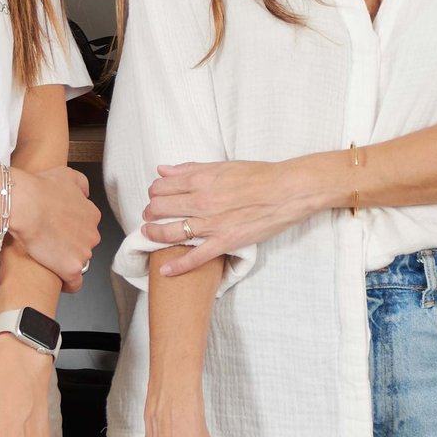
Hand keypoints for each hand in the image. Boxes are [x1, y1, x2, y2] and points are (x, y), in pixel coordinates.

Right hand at [9, 164, 99, 284]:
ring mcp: (84, 252)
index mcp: (91, 214)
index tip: (59, 231)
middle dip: (71, 246)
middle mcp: (92, 234)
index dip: (72, 231)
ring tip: (48, 258)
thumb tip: (85, 193)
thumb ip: (81, 183)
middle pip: (84, 245)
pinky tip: (59, 282)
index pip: (87, 228)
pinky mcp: (72, 268)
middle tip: (50, 243)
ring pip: (79, 262)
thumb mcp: (65, 175)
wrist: (26, 205)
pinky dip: (68, 284)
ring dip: (66, 261)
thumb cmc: (39, 189)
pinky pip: (75, 283)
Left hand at [140, 158, 328, 277]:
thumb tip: (163, 170)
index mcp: (201, 180)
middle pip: (160, 208)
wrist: (287, 191)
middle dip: (150, 212)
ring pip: (170, 232)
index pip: (162, 187)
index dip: (154, 192)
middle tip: (150, 215)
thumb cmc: (259, 175)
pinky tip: (165, 270)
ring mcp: (212, 223)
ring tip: (150, 234)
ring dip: (154, 234)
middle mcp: (201, 201)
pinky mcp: (225, 241)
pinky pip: (195, 257)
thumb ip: (190, 168)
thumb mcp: (222, 165)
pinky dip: (178, 266)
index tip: (155, 196)